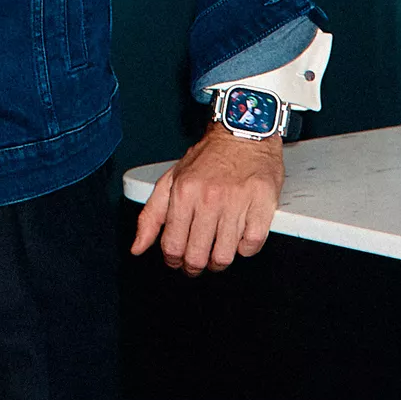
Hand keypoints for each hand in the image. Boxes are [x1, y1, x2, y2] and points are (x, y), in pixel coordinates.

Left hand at [130, 122, 283, 274]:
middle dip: (195, 266)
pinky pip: (251, 245)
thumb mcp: (171, 180)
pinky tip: (238, 237)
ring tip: (217, 251)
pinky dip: (244, 248)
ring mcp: (237, 202)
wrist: (242, 134)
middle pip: (198, 256)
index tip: (177, 261)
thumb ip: (151, 215)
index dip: (173, 260)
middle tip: (197, 262)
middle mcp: (209, 198)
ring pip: (225, 256)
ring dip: (219, 260)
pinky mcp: (262, 204)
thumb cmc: (208, 158)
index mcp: (184, 192)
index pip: (173, 245)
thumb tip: (137, 247)